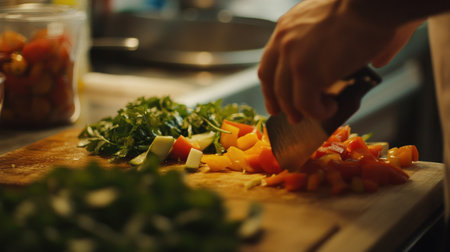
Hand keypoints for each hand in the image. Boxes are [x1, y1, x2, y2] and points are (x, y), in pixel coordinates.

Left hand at [258, 0, 417, 122]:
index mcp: (287, 27)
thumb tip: (374, 63)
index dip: (271, 87)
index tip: (275, 102)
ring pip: (288, 98)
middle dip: (282, 105)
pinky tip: (331, 108)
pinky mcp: (308, 74)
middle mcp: (284, 42)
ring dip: (303, 111)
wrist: (372, 3)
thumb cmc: (366, 7)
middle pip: (272, 84)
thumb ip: (339, 41)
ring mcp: (293, 59)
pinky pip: (306, 104)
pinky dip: (318, 112)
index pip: (268, 65)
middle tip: (294, 117)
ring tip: (321, 112)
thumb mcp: (337, 18)